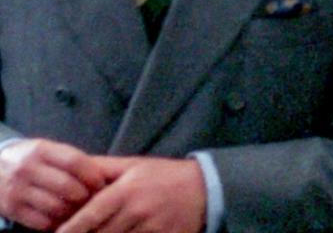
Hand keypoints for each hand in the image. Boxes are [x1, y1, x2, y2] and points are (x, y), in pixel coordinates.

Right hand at [0, 138, 105, 230]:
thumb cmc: (30, 159)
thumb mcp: (46, 150)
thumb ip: (69, 159)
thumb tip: (101, 175)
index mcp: (41, 150)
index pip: (74, 162)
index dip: (92, 175)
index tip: (102, 183)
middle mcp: (27, 169)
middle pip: (67, 186)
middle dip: (86, 195)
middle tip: (95, 199)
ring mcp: (17, 191)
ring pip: (56, 207)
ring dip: (74, 211)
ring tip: (83, 210)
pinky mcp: (12, 210)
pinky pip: (42, 222)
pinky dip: (59, 223)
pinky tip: (66, 219)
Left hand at [56, 156, 204, 232]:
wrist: (204, 188)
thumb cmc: (163, 175)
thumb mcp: (134, 165)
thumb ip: (102, 169)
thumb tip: (72, 170)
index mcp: (126, 191)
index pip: (90, 216)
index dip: (69, 229)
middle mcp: (136, 212)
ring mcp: (150, 229)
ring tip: (102, 231)